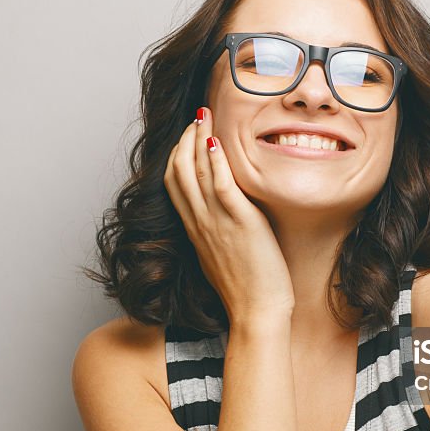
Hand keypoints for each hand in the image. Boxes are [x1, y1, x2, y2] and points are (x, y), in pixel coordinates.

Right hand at [163, 107, 294, 322]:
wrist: (255, 313)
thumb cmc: (245, 289)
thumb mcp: (221, 256)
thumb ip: (217, 233)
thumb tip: (224, 219)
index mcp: (194, 229)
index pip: (174, 183)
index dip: (178, 155)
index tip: (188, 137)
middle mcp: (199, 222)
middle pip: (178, 170)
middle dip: (184, 139)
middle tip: (196, 118)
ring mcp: (216, 222)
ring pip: (195, 171)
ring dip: (198, 139)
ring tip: (205, 117)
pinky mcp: (239, 223)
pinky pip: (221, 184)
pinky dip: (216, 161)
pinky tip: (217, 142)